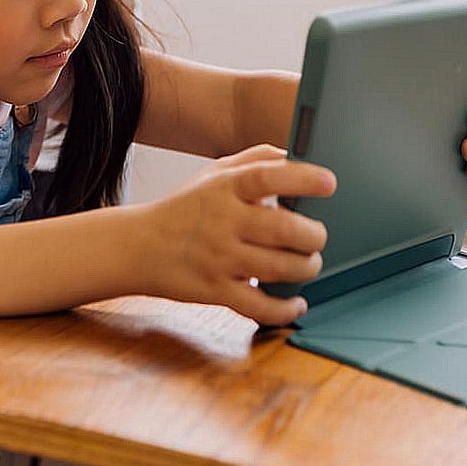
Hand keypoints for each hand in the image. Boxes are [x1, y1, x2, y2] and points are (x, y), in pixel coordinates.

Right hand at [130, 144, 334, 324]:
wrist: (138, 246)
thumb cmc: (183, 208)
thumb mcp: (213, 173)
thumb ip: (255, 160)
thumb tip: (295, 156)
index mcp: (224, 188)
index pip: (268, 177)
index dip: (303, 178)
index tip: (329, 182)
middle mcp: (223, 221)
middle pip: (284, 228)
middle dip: (314, 235)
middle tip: (317, 236)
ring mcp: (219, 258)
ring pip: (280, 268)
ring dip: (306, 268)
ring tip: (308, 263)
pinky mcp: (215, 291)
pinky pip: (259, 307)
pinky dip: (286, 309)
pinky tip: (296, 302)